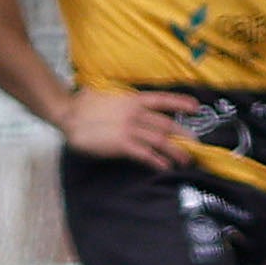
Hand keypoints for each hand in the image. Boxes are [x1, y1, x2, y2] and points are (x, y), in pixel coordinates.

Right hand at [58, 88, 197, 168]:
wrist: (69, 114)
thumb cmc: (86, 105)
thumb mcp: (111, 97)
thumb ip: (126, 102)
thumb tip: (135, 105)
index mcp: (133, 100)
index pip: (162, 100)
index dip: (180, 103)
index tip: (196, 107)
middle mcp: (135, 113)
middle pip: (166, 125)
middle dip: (183, 136)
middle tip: (196, 145)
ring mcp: (129, 129)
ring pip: (160, 141)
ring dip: (176, 151)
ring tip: (186, 160)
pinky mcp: (121, 144)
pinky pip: (145, 154)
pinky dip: (157, 160)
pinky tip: (165, 167)